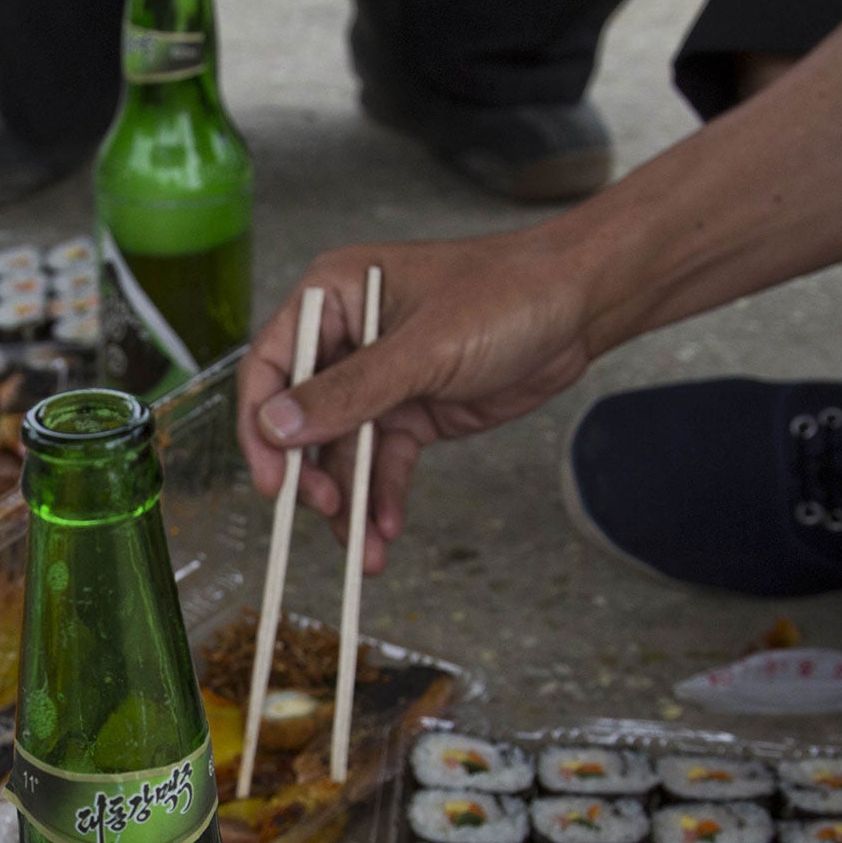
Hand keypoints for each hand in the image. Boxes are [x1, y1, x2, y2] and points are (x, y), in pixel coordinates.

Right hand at [235, 228, 597, 573]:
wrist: (579, 307)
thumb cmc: (508, 294)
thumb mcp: (424, 347)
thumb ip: (349, 391)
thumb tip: (276, 426)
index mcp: (333, 296)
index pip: (272, 366)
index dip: (262, 426)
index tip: (272, 480)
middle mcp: (346, 337)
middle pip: (302, 420)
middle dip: (312, 475)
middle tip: (328, 510)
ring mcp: (378, 380)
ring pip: (344, 453)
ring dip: (351, 502)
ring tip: (365, 549)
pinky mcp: (411, 413)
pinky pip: (383, 464)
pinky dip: (383, 497)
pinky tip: (387, 529)